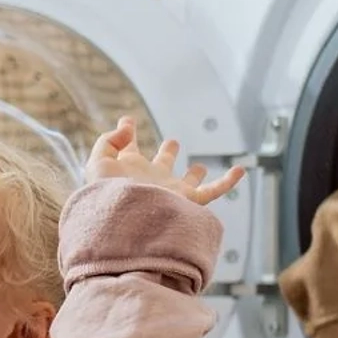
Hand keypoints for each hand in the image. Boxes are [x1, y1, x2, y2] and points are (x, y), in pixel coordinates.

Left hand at [86, 117, 245, 205]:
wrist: (123, 217)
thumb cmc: (106, 192)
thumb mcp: (98, 160)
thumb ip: (110, 139)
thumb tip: (127, 126)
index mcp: (127, 169)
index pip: (128, 148)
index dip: (126, 132)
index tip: (127, 120)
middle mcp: (150, 180)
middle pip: (161, 165)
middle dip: (168, 153)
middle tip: (173, 144)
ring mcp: (170, 190)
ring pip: (187, 181)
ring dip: (194, 174)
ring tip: (200, 168)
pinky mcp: (187, 200)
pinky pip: (213, 192)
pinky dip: (228, 182)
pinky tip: (239, 170)